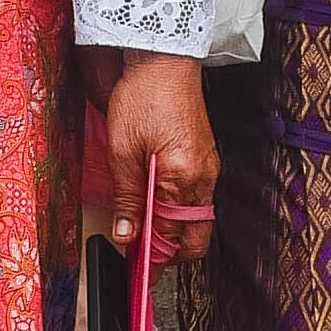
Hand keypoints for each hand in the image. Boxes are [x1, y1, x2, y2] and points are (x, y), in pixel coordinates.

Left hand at [96, 49, 217, 252]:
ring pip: (196, 218)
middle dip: (170, 253)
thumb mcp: (123, 151)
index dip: (154, 259)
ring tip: (144, 230)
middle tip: (141, 256)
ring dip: (173, 231)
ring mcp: (208, 168)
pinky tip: (156, 204)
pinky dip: (178, 209)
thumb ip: (128, 198)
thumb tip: (127, 235)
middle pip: (195, 237)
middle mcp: (204, 178)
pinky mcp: (204, 158)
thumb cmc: (143, 97)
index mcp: (183, 179)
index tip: (138, 271)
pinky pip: (197, 197)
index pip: (173, 238)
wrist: (162, 59)